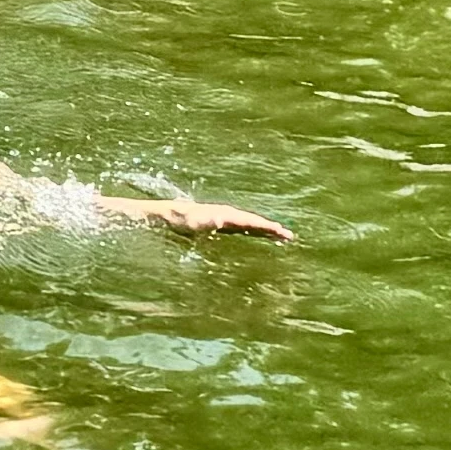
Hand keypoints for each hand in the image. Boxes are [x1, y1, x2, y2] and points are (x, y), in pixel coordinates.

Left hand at [117, 193, 291, 239]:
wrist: (162, 216)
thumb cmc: (175, 219)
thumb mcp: (189, 221)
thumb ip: (205, 220)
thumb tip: (221, 220)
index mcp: (221, 213)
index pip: (246, 220)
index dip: (263, 225)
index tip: (279, 230)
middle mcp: (223, 214)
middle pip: (251, 221)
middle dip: (269, 228)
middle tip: (288, 235)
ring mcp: (221, 219)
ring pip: (247, 224)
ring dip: (263, 230)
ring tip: (280, 236)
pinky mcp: (216, 225)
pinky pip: (239, 228)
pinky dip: (252, 231)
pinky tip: (258, 235)